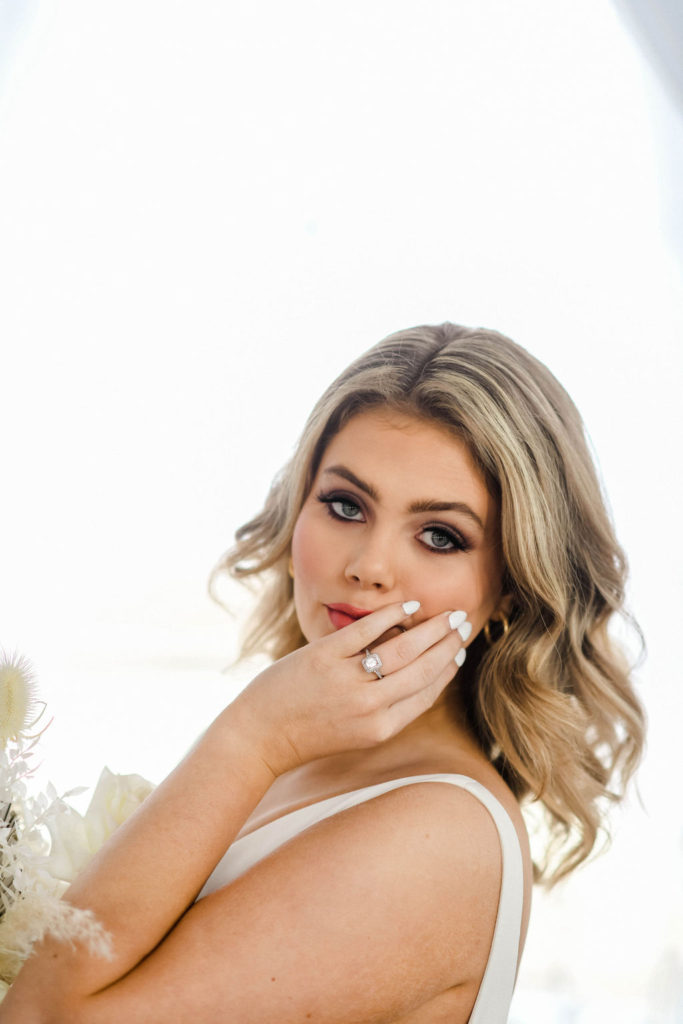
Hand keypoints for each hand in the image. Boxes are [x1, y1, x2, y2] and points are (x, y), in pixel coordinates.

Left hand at [230, 601, 470, 776]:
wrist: (261, 736)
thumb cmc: (309, 732)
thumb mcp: (357, 733)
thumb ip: (386, 709)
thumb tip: (417, 675)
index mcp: (381, 729)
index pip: (427, 693)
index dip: (448, 669)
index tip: (460, 650)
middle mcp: (369, 707)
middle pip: (423, 668)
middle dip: (448, 643)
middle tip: (463, 624)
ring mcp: (347, 681)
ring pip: (402, 648)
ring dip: (430, 628)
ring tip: (446, 615)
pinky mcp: (324, 657)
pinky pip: (367, 630)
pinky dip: (392, 615)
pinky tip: (408, 607)